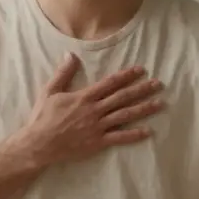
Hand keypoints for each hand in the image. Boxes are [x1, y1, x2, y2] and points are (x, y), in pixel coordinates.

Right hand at [14, 52, 164, 167]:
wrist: (39, 144)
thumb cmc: (42, 118)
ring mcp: (98, 127)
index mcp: (84, 97)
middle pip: (123, 97)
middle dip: (142, 89)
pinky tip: (148, 131)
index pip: (110, 83)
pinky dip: (134, 135)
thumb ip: (63, 73)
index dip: (127, 75)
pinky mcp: (98, 142)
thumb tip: (71, 55)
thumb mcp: (49, 91)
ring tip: (160, 103)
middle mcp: (95, 110)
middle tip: (158, 84)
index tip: (141, 70)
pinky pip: (120, 138)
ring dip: (144, 109)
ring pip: (125, 116)